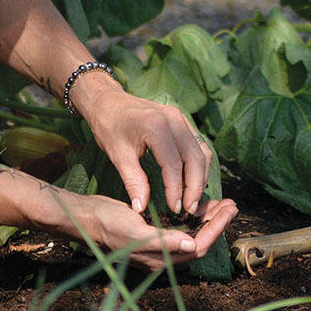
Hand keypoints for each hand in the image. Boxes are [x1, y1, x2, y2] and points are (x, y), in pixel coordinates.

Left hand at [79, 81, 212, 215]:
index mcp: (156, 126)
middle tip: (189, 210)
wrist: (108, 101)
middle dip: (195, 187)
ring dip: (200, 177)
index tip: (175, 209)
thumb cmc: (109, 127)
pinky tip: (192, 181)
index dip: (176, 190)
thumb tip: (141, 209)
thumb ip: (133, 182)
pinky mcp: (183, 121)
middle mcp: (174, 120)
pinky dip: (198, 165)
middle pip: (195, 158)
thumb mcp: (118, 156)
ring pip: (202, 152)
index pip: (174, 164)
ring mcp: (181, 118)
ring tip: (192, 199)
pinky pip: (198, 145)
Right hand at [83, 194, 237, 270]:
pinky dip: (195, 220)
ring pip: (194, 237)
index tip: (230, 209)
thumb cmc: (107, 223)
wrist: (85, 218)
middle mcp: (163, 258)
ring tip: (222, 203)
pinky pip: (183, 232)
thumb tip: (190, 244)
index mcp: (160, 258)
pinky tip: (200, 207)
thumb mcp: (134, 230)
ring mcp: (159, 249)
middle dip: (219, 224)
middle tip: (232, 203)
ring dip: (209, 221)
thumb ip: (162, 241)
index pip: (199, 246)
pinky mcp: (155, 238)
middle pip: (201, 243)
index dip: (217, 229)